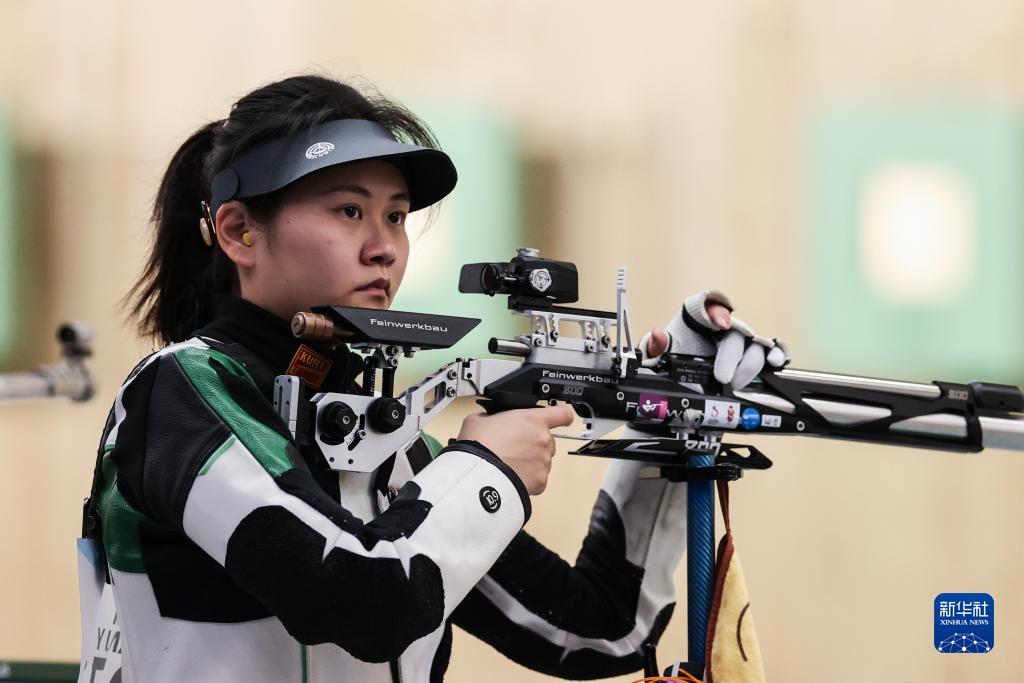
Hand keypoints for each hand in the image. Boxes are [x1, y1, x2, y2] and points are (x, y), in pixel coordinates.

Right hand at [457, 405, 573, 494]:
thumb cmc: (479, 445)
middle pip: (547, 440)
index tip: (559, 419)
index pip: (561, 414)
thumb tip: (492, 421)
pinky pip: (537, 478)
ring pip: (542, 460)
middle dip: (533, 444)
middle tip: (514, 448)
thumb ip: (493, 417)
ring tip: (509, 464)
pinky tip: (511, 475)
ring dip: (531, 462)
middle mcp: (544, 439)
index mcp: (533, 420)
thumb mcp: (480, 418)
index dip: (561, 417)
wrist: (478, 474)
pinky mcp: (541, 481)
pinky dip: (527, 478)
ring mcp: (544, 461)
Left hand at [642, 291, 788, 388]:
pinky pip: (768, 351)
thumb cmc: (677, 356)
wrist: (685, 373)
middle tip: (722, 376)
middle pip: (735, 332)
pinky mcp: (751, 356)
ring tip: (738, 381)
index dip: (717, 311)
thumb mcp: (662, 354)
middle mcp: (724, 328)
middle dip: (731, 354)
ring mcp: (740, 342)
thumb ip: (657, 345)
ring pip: (753, 344)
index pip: (710, 305)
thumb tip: (656, 334)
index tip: (720, 324)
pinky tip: (775, 362)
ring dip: (749, 362)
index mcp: (701, 319)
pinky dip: (775, 354)